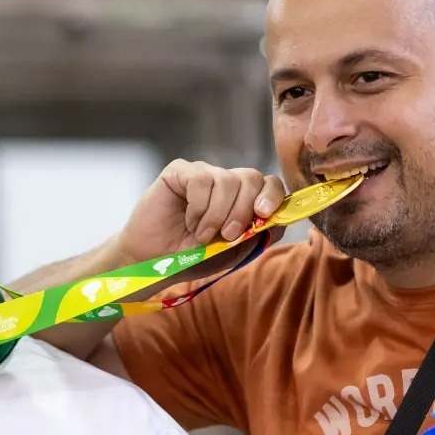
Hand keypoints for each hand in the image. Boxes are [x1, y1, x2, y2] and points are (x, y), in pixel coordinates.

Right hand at [117, 160, 286, 265]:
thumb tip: (280, 218)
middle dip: (242, 210)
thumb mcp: (233, 253)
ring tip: (201, 235)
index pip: (270, 184)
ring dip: (216, 215)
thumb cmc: (193, 258)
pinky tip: (188, 221)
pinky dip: (197, 207)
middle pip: (252, 178)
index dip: (272, 196)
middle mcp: (226, 182)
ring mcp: (204, 174)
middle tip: (227, 235)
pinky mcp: (180, 172)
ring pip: (226, 180)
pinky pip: (200, 180)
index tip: (262, 215)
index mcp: (244, 200)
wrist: (154, 263)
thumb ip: (258, 235)